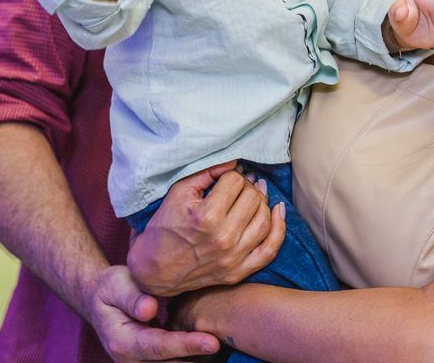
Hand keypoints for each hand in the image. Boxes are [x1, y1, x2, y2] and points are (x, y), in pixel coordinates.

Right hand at [85, 265, 220, 362]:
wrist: (99, 301)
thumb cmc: (110, 289)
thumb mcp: (116, 284)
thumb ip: (132, 297)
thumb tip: (149, 309)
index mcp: (123, 343)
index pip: (160, 347)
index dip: (187, 345)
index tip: (213, 342)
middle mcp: (131, 362)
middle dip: (198, 358)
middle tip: (227, 343)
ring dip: (197, 360)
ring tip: (224, 344)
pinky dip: (192, 358)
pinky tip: (210, 346)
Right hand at [127, 162, 286, 296]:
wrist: (154, 270)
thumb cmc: (164, 228)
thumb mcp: (178, 193)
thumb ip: (207, 173)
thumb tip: (233, 161)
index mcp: (206, 216)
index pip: (235, 182)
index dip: (231, 175)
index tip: (225, 177)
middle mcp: (223, 238)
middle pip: (252, 198)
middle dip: (247, 186)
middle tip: (238, 185)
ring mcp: (233, 258)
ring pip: (264, 219)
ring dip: (262, 201)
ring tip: (254, 193)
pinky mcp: (238, 272)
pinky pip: (270, 250)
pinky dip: (279, 229)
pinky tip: (278, 211)